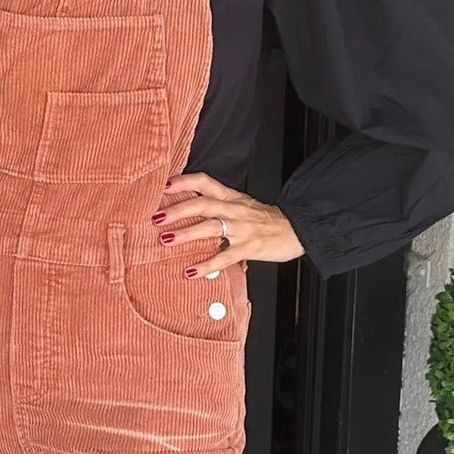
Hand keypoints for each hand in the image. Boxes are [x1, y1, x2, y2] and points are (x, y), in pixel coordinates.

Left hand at [153, 173, 305, 277]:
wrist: (297, 228)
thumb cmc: (267, 220)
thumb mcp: (243, 206)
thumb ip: (219, 207)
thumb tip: (191, 213)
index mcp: (232, 197)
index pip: (205, 182)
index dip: (184, 181)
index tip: (164, 185)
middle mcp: (234, 209)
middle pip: (202, 203)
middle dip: (177, 209)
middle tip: (156, 216)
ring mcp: (242, 228)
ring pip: (210, 227)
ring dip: (186, 233)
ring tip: (166, 239)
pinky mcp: (249, 247)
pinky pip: (224, 256)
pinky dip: (207, 265)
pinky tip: (191, 271)